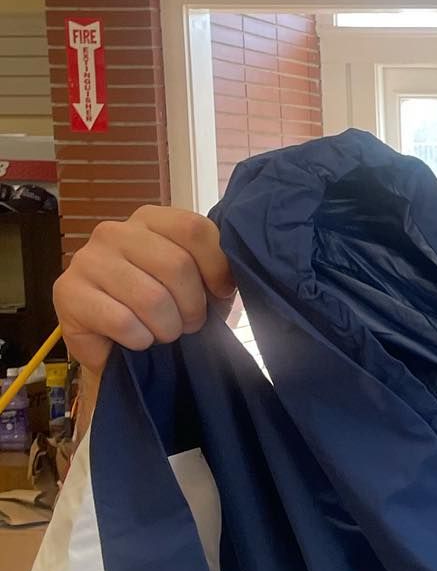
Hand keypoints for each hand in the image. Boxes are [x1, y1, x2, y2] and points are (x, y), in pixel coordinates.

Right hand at [54, 206, 234, 371]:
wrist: (121, 349)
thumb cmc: (168, 311)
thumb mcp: (200, 285)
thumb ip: (217, 268)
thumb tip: (234, 275)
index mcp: (151, 220)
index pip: (194, 229)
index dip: (218, 268)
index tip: (222, 293)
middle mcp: (115, 231)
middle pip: (176, 265)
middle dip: (193, 307)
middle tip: (189, 324)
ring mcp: (88, 259)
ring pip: (151, 298)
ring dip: (168, 328)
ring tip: (164, 333)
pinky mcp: (68, 292)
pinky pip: (123, 322)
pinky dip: (141, 340)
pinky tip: (137, 340)